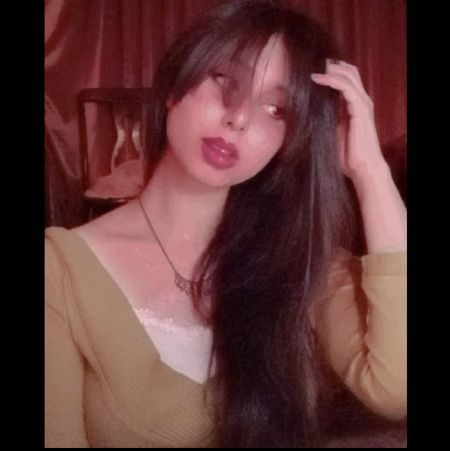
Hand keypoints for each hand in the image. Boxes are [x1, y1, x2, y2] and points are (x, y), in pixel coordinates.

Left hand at [311, 60, 386, 180]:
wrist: (361, 168)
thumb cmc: (346, 154)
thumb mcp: (330, 130)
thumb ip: (324, 117)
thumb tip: (303, 110)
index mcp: (354, 104)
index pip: (346, 78)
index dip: (330, 70)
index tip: (310, 69)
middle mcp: (361, 100)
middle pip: (349, 70)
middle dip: (330, 64)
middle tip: (310, 63)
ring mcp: (363, 103)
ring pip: (348, 75)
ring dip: (329, 69)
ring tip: (310, 67)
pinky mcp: (361, 109)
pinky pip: (346, 87)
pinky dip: (331, 80)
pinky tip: (316, 78)